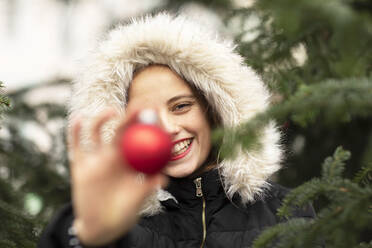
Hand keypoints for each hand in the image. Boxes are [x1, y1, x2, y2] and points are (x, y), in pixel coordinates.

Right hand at [69, 109, 167, 245]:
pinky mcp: (79, 166)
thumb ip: (148, 188)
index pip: (138, 138)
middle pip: (120, 131)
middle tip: (139, 105)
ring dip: (102, 119)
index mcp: (129, 162)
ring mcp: (95, 160)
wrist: (101, 227)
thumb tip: (164, 178)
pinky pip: (76, 146)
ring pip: (96, 133)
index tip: (156, 112)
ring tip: (112, 111)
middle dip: (129, 117)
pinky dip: (75, 132)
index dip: (146, 125)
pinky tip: (80, 118)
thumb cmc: (123, 212)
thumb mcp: (137, 199)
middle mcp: (112, 157)